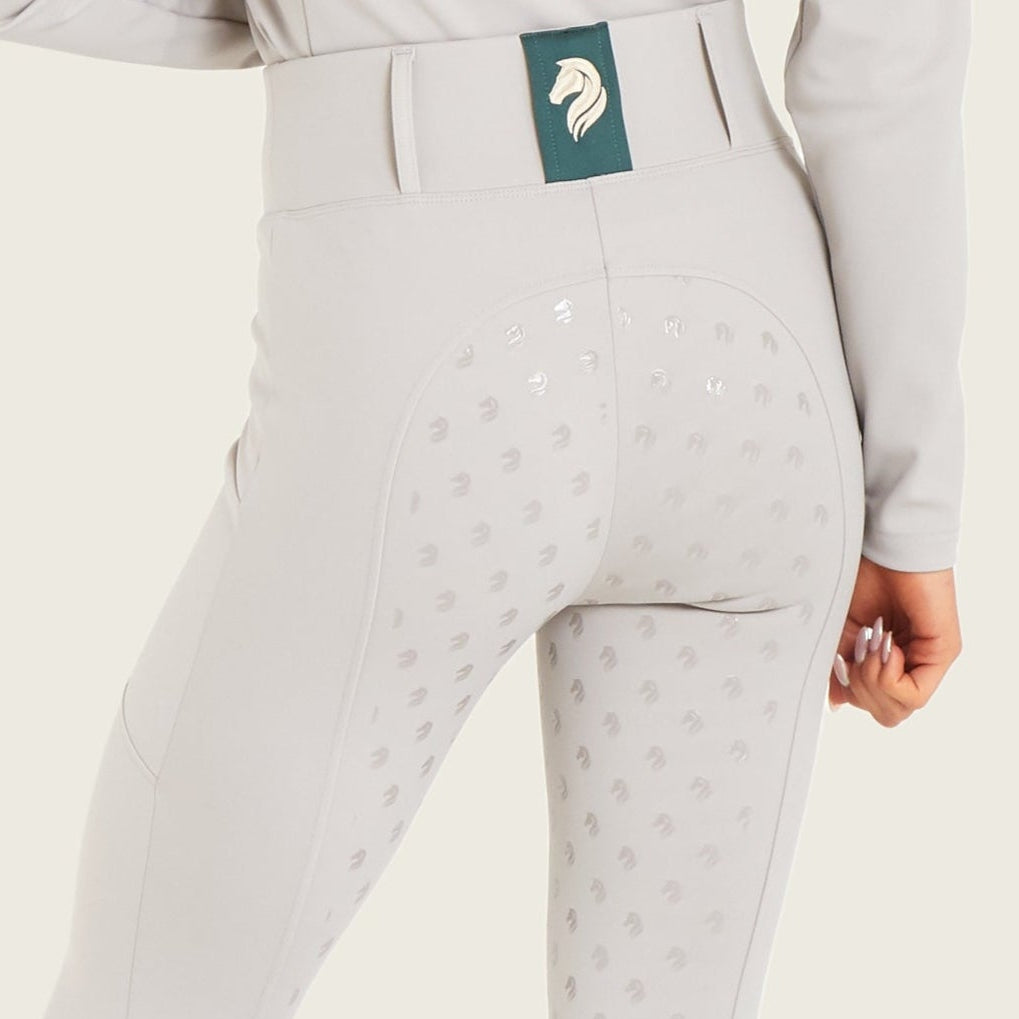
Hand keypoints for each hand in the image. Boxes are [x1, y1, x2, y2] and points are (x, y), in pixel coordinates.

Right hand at [828, 555, 961, 724]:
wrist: (881, 547)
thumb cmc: (862, 578)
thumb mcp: (842, 632)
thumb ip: (840, 667)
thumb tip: (836, 702)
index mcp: (893, 660)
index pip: (876, 706)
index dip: (853, 693)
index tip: (844, 660)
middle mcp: (916, 664)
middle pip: (887, 715)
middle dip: (861, 692)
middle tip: (857, 654)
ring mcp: (931, 660)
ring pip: (898, 710)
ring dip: (872, 681)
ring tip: (871, 644)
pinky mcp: (943, 652)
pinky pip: (912, 695)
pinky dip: (888, 676)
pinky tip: (885, 645)